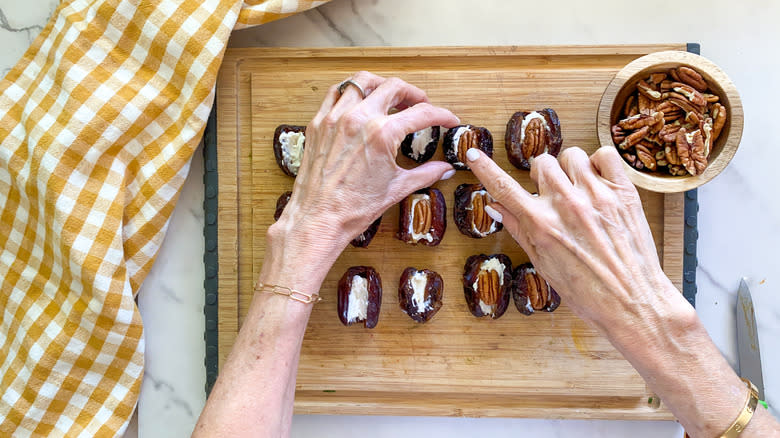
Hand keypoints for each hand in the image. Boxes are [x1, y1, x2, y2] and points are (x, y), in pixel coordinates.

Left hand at [273, 72, 459, 249]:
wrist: (318, 219)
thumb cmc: (353, 208)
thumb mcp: (396, 189)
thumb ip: (425, 174)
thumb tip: (444, 169)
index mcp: (382, 134)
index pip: (422, 113)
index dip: (441, 115)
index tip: (448, 119)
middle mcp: (358, 119)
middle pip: (394, 87)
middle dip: (413, 93)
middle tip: (420, 104)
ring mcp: (335, 118)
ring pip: (362, 81)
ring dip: (381, 85)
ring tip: (390, 96)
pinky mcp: (318, 124)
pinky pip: (335, 93)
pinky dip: (351, 91)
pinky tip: (359, 100)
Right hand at [466, 146, 682, 333]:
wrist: (632, 303)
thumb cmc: (587, 292)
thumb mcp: (543, 264)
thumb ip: (519, 229)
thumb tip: (495, 207)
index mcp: (542, 225)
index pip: (503, 187)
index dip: (484, 168)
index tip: (472, 154)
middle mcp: (567, 206)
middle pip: (541, 163)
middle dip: (541, 175)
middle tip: (549, 192)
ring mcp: (597, 196)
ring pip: (571, 155)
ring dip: (569, 169)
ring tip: (577, 189)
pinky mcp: (624, 193)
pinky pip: (605, 155)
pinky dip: (599, 163)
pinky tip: (598, 182)